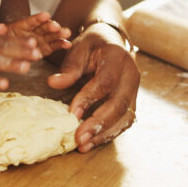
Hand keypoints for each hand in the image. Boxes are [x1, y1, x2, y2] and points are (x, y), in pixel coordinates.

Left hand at [0, 12, 71, 56]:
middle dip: (50, 26)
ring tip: (67, 32)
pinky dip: (61, 44)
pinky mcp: (46, 48)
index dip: (38, 18)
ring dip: (59, 33)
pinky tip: (68, 44)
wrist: (7, 50)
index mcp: (23, 25)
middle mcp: (34, 30)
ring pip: (51, 34)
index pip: (31, 21)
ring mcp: (41, 38)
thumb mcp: (0, 37)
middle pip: (43, 26)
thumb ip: (1, 33)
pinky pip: (55, 45)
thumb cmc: (3, 41)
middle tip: (56, 26)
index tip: (46, 15)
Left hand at [46, 28, 139, 152]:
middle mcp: (131, 75)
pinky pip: (124, 122)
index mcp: (118, 57)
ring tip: (83, 145)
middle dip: (99, 123)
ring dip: (104, 133)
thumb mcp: (79, 49)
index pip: (105, 82)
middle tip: (79, 138)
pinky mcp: (132, 102)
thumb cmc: (92, 45)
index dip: (89, 99)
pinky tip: (93, 141)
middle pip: (119, 103)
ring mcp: (134, 90)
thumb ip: (69, 68)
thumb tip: (52, 83)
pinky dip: (109, 133)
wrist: (112, 41)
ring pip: (125, 117)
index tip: (71, 114)